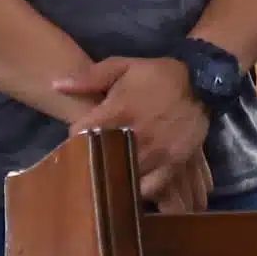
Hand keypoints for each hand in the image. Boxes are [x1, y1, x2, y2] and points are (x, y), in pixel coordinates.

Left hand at [52, 53, 211, 204]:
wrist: (200, 84)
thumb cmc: (156, 75)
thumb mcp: (122, 66)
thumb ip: (89, 77)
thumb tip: (56, 85)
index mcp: (119, 110)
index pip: (82, 134)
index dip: (74, 138)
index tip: (74, 139)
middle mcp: (136, 135)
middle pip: (101, 159)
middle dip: (91, 160)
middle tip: (87, 160)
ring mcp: (156, 153)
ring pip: (124, 176)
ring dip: (112, 175)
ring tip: (106, 173)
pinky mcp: (173, 165)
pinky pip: (149, 188)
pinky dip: (136, 189)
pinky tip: (130, 184)